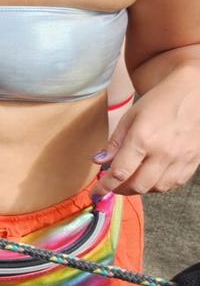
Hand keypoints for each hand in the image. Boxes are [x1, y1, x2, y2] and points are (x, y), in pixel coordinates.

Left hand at [92, 77, 199, 195]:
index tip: (96, 193)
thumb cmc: (159, 102)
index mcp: (143, 139)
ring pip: (157, 188)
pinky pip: (175, 183)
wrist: (194, 93)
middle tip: (113, 185)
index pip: (119, 173)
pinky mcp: (194, 161)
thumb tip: (98, 162)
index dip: (105, 187)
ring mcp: (181, 159)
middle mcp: (164, 153)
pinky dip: (160, 185)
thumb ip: (114, 142)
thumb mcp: (130, 117)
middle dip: (121, 190)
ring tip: (132, 178)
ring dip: (141, 188)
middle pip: (138, 186)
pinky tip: (152, 175)